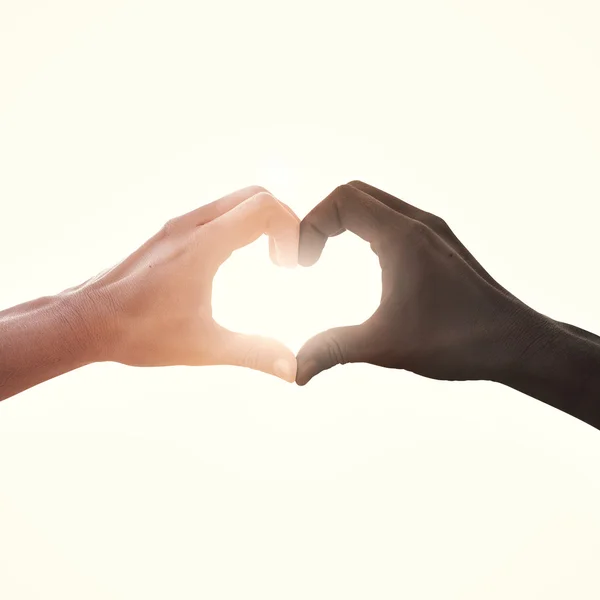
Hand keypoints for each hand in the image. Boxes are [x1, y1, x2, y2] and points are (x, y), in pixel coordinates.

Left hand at [72, 186, 298, 381]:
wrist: (86, 321)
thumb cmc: (139, 333)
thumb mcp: (204, 347)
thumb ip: (254, 353)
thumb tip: (294, 370)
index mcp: (204, 245)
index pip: (263, 208)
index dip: (291, 230)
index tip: (289, 266)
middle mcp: (190, 225)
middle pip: (253, 195)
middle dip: (282, 221)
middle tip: (285, 261)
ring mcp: (177, 226)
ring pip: (234, 201)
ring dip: (261, 222)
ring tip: (269, 260)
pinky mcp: (169, 233)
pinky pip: (216, 213)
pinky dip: (240, 225)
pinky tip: (237, 259)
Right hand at [295, 181, 536, 385]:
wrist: (516, 343)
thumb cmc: (457, 340)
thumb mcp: (385, 346)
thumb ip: (334, 351)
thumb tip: (295, 371)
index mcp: (403, 236)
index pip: (341, 200)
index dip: (310, 225)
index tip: (303, 265)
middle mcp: (419, 222)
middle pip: (355, 193)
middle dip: (322, 219)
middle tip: (309, 257)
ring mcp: (433, 230)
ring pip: (376, 203)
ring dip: (345, 222)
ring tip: (327, 257)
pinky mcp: (441, 243)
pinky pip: (394, 218)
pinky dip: (367, 229)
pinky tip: (368, 263)